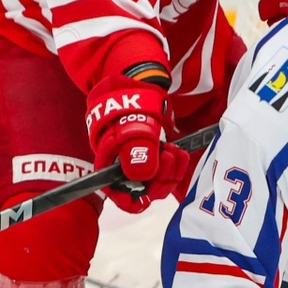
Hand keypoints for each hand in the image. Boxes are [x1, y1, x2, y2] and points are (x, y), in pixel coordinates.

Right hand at [85, 75, 189, 212]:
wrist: (135, 88)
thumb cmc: (127, 107)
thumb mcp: (130, 127)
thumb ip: (136, 151)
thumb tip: (143, 175)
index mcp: (109, 170)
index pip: (123, 199)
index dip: (139, 198)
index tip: (153, 183)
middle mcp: (124, 173)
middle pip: (145, 192)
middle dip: (160, 178)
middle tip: (167, 156)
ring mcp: (140, 166)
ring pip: (158, 182)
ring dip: (170, 170)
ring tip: (173, 151)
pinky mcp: (153, 159)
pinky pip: (166, 172)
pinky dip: (175, 165)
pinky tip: (178, 152)